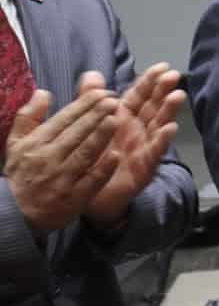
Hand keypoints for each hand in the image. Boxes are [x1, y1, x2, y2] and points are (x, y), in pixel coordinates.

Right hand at [5, 76, 120, 232]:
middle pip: (76, 134)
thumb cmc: (21, 173)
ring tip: (115, 120)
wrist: (15, 213)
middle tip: (113, 100)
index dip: (83, 105)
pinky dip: (102, 169)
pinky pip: (90, 181)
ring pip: (84, 154)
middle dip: (96, 115)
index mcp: (35, 144)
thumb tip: (43, 92)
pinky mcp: (73, 198)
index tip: (101, 93)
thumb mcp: (16, 144)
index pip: (63, 120)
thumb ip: (29, 117)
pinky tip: (115, 156)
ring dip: (101, 136)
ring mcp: (61, 179)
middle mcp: (48, 159)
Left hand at [85, 63, 186, 228]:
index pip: (139, 95)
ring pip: (158, 125)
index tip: (163, 67)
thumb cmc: (91, 158)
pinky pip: (154, 151)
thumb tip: (93, 73)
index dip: (150, 81)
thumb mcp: (87, 125)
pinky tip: (170, 128)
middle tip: (174, 76)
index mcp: (122, 117)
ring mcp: (143, 147)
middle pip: (153, 106)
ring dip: (169, 110)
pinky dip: (162, 139)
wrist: (88, 194)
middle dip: (163, 91)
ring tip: (177, 96)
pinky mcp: (143, 166)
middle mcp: (136, 130)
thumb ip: (89, 99)